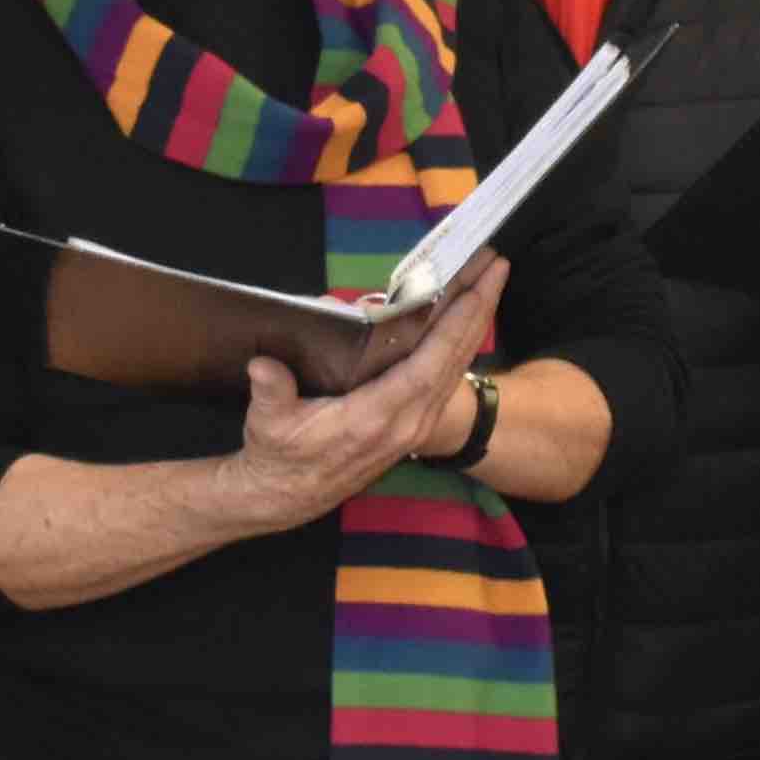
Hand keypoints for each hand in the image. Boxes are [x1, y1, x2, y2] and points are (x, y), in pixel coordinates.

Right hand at [211, 263, 504, 536]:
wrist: (288, 495)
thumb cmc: (279, 454)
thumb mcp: (268, 422)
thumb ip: (271, 392)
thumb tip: (263, 365)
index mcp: (375, 418)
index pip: (427, 367)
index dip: (452, 327)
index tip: (473, 290)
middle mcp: (406, 423)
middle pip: (454, 359)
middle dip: (477, 309)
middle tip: (495, 264)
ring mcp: (415, 425)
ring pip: (457, 367)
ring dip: (475, 321)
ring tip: (490, 279)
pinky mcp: (415, 423)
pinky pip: (448, 376)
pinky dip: (461, 341)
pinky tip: (469, 315)